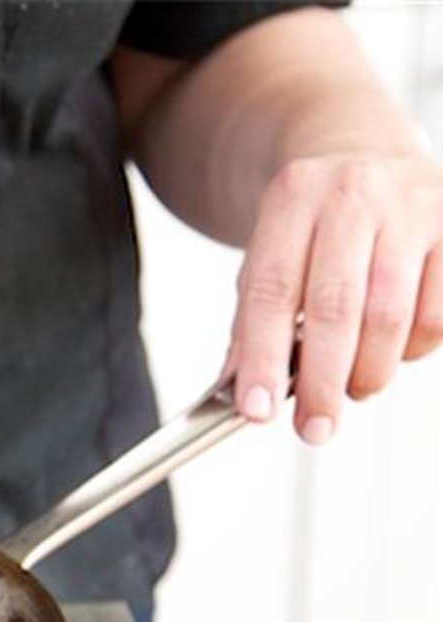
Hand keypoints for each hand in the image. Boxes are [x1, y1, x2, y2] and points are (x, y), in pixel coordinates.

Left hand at [228, 151, 442, 442]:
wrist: (363, 150)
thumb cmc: (309, 225)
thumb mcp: (266, 255)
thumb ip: (251, 322)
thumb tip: (241, 391)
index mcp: (291, 199)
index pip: (272, 292)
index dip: (263, 358)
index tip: (256, 411)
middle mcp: (353, 195)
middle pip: (336, 308)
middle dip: (322, 382)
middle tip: (313, 429)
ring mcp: (413, 207)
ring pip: (393, 316)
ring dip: (369, 372)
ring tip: (352, 389)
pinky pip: (440, 313)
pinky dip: (415, 349)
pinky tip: (394, 351)